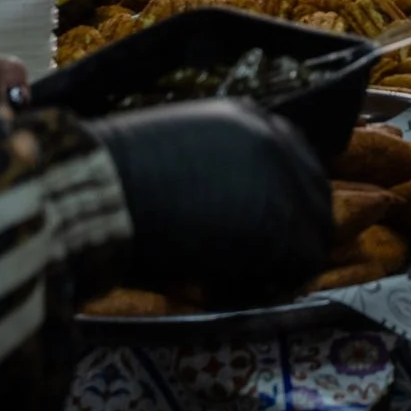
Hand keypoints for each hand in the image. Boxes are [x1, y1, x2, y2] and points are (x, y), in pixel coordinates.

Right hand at [88, 99, 342, 307]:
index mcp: (249, 118)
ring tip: (223, 283)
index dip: (278, 205)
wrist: (96, 192)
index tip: (246, 236)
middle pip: (313, 196)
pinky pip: (299, 267)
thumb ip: (215, 169)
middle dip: (285, 236)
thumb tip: (224, 208)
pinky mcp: (284, 224)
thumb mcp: (175, 153)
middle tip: (241, 269)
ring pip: (313, 233)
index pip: (293, 164)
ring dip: (277, 263)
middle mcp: (276, 140)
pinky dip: (268, 287)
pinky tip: (218, 291)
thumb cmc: (112, 178)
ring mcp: (286, 179)